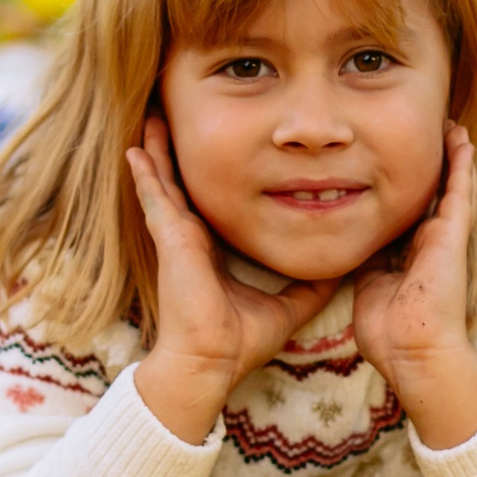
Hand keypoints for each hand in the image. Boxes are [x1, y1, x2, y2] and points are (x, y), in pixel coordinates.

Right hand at [125, 116, 337, 441]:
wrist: (211, 362)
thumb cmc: (240, 340)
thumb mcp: (288, 305)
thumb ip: (310, 285)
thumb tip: (341, 267)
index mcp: (214, 247)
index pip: (215, 199)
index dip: (217, 172)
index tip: (225, 146)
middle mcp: (192, 236)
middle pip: (185, 180)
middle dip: (181, 149)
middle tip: (180, 114)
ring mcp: (177, 235)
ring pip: (164, 180)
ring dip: (158, 148)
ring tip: (153, 115)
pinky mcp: (170, 238)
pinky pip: (154, 197)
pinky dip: (145, 173)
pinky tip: (135, 149)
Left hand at [355, 121, 476, 447]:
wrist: (413, 352)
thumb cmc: (389, 331)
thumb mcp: (368, 285)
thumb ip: (366, 260)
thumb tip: (352, 241)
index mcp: (407, 254)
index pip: (403, 211)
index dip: (398, 185)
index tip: (391, 159)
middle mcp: (428, 243)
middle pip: (428, 193)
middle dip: (427, 164)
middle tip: (426, 130)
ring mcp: (443, 239)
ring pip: (448, 187)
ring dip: (450, 156)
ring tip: (449, 125)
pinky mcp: (453, 237)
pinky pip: (459, 192)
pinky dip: (460, 165)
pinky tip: (461, 139)